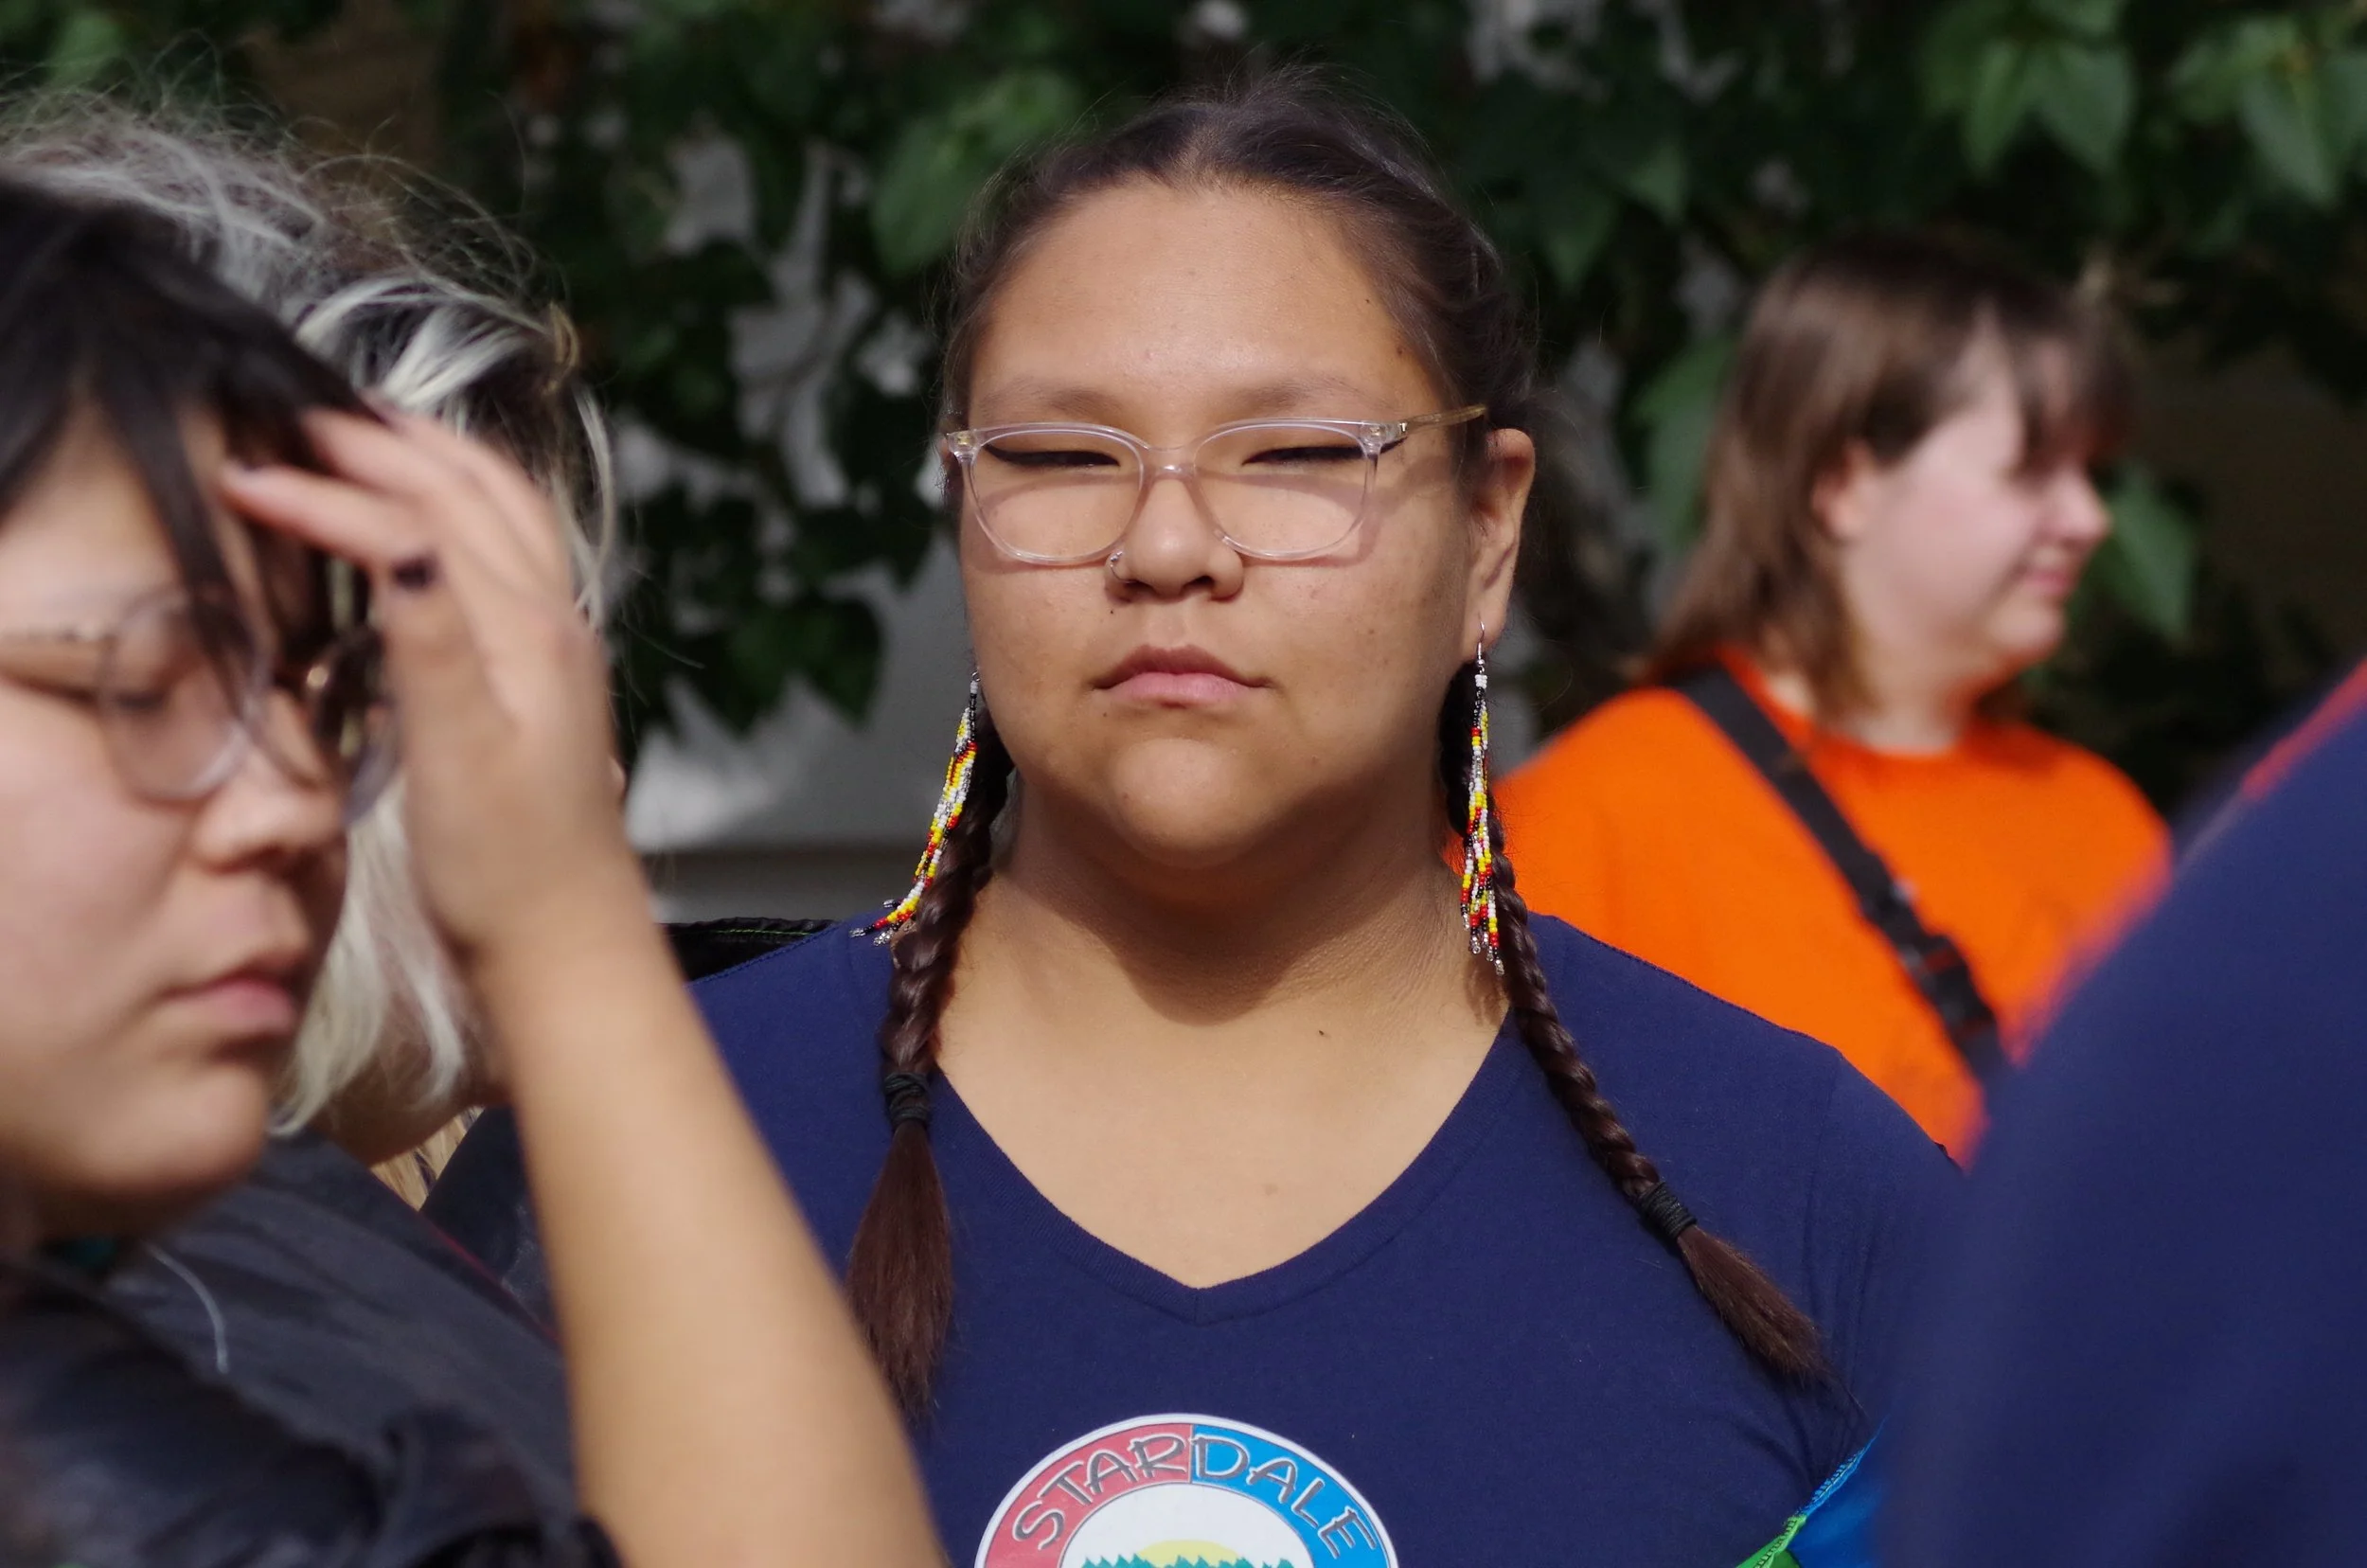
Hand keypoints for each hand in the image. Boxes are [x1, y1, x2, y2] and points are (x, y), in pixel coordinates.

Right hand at [221, 412, 639, 971]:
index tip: (244, 474)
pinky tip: (431, 525)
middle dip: (387, 444)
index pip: (419, 522)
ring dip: (438, 460)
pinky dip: (466, 509)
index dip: (329, 492)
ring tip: (372, 429)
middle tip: (304, 412)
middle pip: (472, 494)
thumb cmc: (505, 867)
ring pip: (505, 514)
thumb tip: (398, 538)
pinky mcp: (549, 675)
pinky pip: (513, 553)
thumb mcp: (457, 755)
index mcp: (528, 633)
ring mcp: (560, 646)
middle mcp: (556, 623)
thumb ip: (431, 640)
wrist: (566, 942)